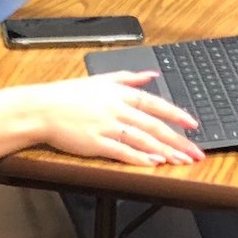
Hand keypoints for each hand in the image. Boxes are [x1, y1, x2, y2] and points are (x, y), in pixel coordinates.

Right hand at [0, 70, 202, 166]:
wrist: (41, 109)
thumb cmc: (68, 95)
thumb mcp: (101, 79)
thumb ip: (129, 77)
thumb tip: (151, 74)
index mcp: (120, 93)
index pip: (155, 104)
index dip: (176, 115)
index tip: (194, 124)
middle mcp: (117, 109)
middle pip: (154, 126)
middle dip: (178, 140)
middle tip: (195, 151)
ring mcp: (107, 126)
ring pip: (142, 140)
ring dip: (164, 151)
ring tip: (181, 160)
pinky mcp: (95, 143)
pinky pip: (122, 152)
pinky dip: (139, 158)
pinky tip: (153, 163)